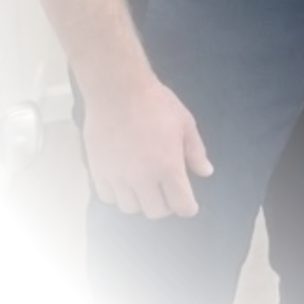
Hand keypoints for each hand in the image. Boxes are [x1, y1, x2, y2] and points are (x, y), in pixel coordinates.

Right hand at [79, 71, 213, 218]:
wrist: (118, 91)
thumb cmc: (156, 103)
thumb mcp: (185, 124)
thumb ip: (195, 152)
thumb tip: (205, 172)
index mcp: (168, 167)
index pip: (180, 203)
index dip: (187, 208)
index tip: (188, 206)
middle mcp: (142, 178)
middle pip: (155, 211)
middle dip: (165, 206)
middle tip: (168, 195)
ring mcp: (118, 177)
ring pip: (130, 208)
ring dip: (140, 201)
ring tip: (145, 188)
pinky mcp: (98, 172)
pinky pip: (107, 197)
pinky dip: (117, 194)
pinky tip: (123, 182)